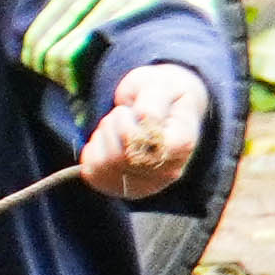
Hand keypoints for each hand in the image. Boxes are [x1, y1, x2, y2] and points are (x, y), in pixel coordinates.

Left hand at [78, 61, 209, 202]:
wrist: (165, 108)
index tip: (136, 110)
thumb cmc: (163, 95)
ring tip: (116, 126)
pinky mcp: (124, 188)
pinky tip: (105, 142)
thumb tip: (143, 121)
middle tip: (122, 113)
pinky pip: (93, 174)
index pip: (145, 144)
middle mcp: (169, 171)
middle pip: (121, 156)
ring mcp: (147, 185)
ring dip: (102, 138)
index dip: (130, 126)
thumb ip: (152, 103)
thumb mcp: (161, 86)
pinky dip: (92, 152)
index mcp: (183, 144)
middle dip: (112, 125)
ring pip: (105, 165)